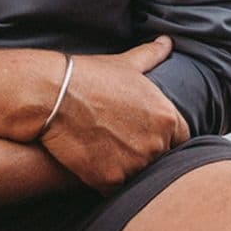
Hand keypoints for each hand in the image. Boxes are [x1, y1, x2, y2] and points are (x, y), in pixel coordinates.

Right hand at [39, 37, 189, 192]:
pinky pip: (114, 189)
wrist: (50, 94)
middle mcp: (157, 143)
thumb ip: (151, 56)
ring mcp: (134, 163)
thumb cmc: (86, 76)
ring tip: (100, 148)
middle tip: (114, 138)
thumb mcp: (123, 63)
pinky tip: (89, 160)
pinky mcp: (111, 180)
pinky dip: (103, 180)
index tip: (138, 130)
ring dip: (123, 168)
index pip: (180, 139)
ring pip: (137, 176)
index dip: (160, 136)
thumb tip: (168, 41)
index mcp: (167, 116)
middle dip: (141, 152)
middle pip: (158, 159)